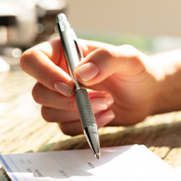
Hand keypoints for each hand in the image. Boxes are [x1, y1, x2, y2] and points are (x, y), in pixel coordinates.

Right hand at [20, 39, 160, 134]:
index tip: (70, 86)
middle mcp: (58, 75)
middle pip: (38, 92)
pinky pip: (65, 127)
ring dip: (78, 113)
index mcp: (63, 52)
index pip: (32, 60)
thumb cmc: (137, 70)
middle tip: (102, 98)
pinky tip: (108, 115)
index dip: (44, 75)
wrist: (148, 94)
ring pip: (48, 113)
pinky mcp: (72, 117)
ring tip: (108, 103)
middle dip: (68, 101)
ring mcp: (63, 98)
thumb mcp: (128, 58)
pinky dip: (85, 126)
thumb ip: (106, 59)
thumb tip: (81, 73)